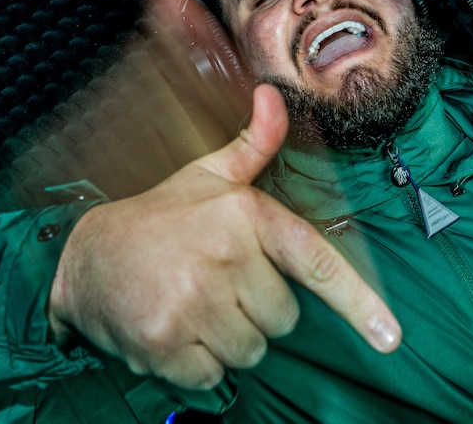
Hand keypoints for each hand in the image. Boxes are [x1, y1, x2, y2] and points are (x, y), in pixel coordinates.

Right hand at [48, 84, 401, 388]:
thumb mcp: (206, 176)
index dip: (357, 301)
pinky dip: (201, 363)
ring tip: (194, 305)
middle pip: (284, 318)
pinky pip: (216, 375)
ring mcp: (193, 305)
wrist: (83, 259)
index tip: (390, 337)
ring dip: (230, 338)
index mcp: (242, 216)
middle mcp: (223, 260)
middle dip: (258, 308)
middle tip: (217, 283)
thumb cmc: (159, 218)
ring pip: (253, 349)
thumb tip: (276, 98)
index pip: (312, 261)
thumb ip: (253, 145)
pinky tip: (176, 329)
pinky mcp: (166, 346)